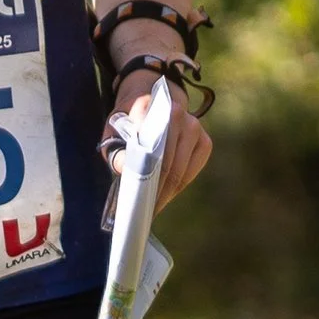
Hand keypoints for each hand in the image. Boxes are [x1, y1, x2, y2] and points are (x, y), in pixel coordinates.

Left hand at [101, 71, 212, 214]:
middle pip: (167, 163)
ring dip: (167, 192)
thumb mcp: (114, 132)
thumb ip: (116, 151)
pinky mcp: (205, 141)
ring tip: (153, 209)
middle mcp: (176, 113)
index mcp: (149, 107)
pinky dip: (179, 186)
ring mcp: (194, 126)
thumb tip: (125, 169)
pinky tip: (166, 195)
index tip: (136, 200)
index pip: (147, 148)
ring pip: (181, 170)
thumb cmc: (130, 123)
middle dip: (155, 191)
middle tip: (143, 213)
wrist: (154, 106)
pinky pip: (192, 170)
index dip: (142, 177)